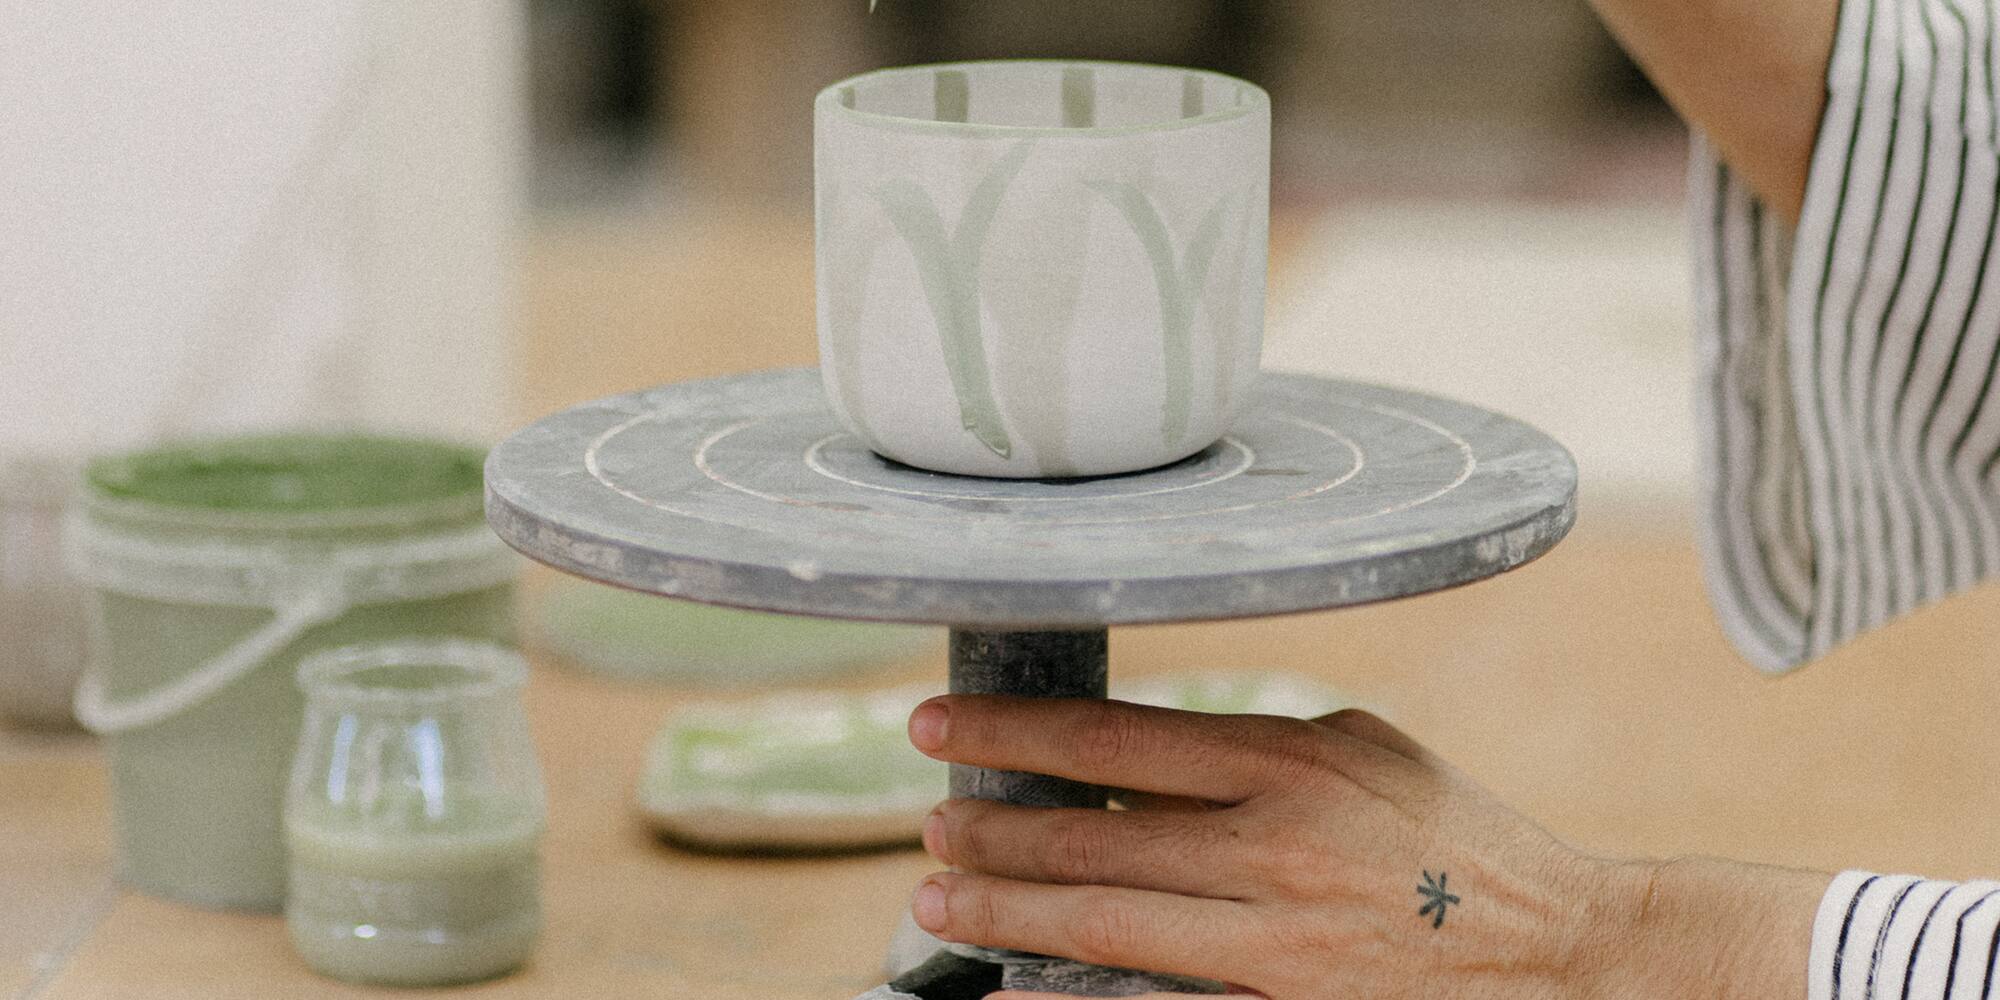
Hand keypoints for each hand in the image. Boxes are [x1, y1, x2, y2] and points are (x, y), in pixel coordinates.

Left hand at [905, 695, 1824, 998]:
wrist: (1573, 955)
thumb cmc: (1459, 844)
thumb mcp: (1365, 753)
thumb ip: (1258, 742)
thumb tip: (1138, 743)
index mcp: (1291, 760)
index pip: (1111, 735)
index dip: (1009, 729)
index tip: (936, 722)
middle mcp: (1276, 847)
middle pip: (1089, 833)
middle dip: (988, 827)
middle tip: (924, 820)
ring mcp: (1281, 945)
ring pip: (1105, 922)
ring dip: (1004, 909)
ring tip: (933, 896)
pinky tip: (1008, 999)